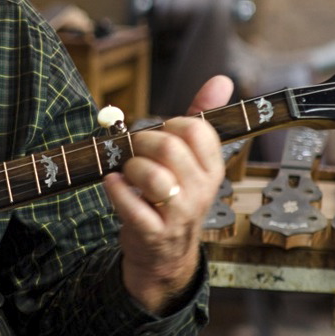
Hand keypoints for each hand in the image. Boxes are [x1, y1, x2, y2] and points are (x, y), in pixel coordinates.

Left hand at [102, 75, 232, 313]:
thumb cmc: (174, 196)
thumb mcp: (192, 161)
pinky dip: (115, 190)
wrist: (165, 255)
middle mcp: (201, 192)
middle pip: (170, 149)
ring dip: (130, 167)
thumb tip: (222, 80)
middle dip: (143, 142)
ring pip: (152, 176)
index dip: (172, 123)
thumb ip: (201, 119)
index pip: (198, 130)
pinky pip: (132, 206)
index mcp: (212, 169)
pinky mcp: (154, 233)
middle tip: (134, 150)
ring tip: (127, 173)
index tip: (162, 133)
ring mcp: (179, 215)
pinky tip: (112, 183)